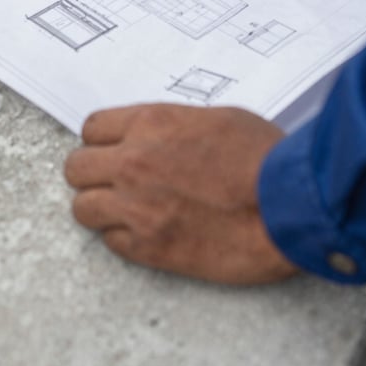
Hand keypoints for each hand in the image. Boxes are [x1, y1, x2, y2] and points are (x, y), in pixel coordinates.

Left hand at [64, 104, 297, 283]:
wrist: (288, 205)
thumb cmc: (265, 157)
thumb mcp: (216, 118)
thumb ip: (174, 127)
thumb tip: (160, 136)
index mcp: (150, 123)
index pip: (92, 129)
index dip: (103, 141)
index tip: (114, 150)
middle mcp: (133, 162)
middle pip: (76, 168)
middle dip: (94, 174)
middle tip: (116, 182)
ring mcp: (136, 206)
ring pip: (82, 208)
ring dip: (102, 208)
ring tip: (128, 210)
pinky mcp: (149, 247)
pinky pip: (110, 242)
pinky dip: (125, 238)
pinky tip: (151, 232)